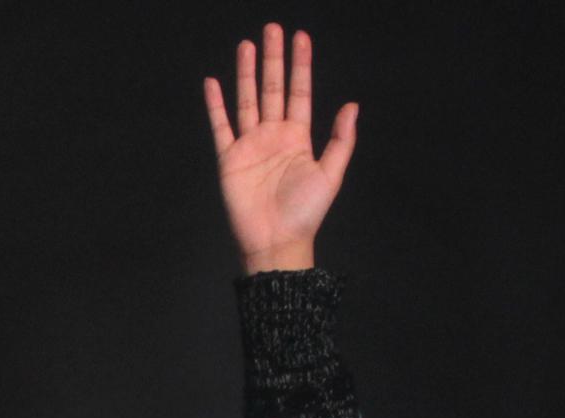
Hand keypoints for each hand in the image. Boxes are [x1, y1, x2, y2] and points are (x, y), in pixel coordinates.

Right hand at [203, 24, 355, 272]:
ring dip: (247, 73)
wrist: (276, 240)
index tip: (301, 38)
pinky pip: (221, 126)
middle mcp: (273, 135)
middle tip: (272, 29)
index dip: (300, 65)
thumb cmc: (305, 212)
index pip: (299, 92)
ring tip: (246, 45)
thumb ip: (340, 140)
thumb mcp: (332, 174)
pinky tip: (213, 83)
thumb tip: (351, 106)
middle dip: (273, 59)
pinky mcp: (229, 158)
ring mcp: (249, 145)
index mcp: (298, 137)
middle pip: (272, 88)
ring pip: (247, 100)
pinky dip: (216, 105)